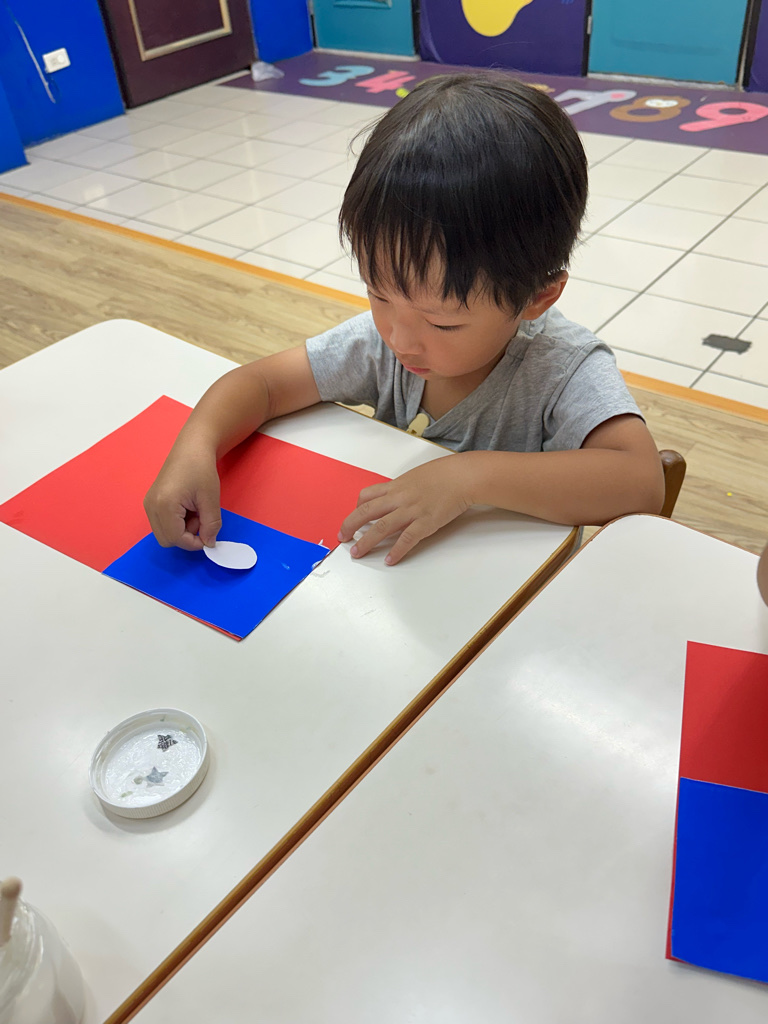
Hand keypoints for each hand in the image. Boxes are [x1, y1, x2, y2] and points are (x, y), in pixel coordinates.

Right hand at [144, 451, 221, 550]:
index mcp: (164, 504)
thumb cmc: (201, 468)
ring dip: (182, 530)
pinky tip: (187, 508)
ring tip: (194, 510)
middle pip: (166, 540)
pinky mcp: (150, 502)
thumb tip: (209, 543)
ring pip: (164, 533)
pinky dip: (176, 523)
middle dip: (186, 536)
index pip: (176, 538)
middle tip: (200, 518)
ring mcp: (148, 504)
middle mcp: (151, 506)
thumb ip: (210, 525)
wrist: (191, 448)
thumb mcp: (211, 499)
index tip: (209, 536)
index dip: (194, 543)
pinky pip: (162, 523)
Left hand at [338, 457, 471, 564]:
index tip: (353, 519)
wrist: (463, 476)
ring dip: (366, 542)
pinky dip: (396, 550)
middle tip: (342, 537)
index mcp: (396, 485)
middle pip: (366, 512)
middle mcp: (399, 498)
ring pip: (381, 527)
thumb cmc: (444, 473)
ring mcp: (412, 510)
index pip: (367, 496)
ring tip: (357, 553)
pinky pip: (407, 538)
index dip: (356, 508)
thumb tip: (396, 497)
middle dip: (350, 526)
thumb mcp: (417, 476)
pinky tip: (389, 560)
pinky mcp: (426, 523)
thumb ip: (404, 488)